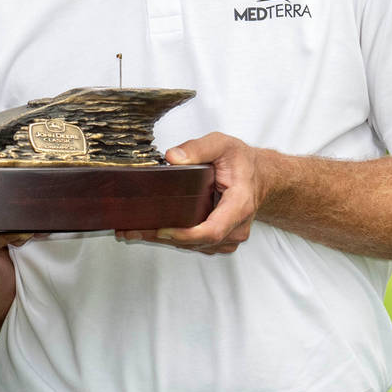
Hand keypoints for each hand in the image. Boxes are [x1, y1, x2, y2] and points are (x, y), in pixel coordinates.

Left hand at [117, 133, 269, 254]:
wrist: (259, 176)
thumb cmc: (242, 162)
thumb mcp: (222, 144)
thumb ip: (198, 148)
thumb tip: (172, 158)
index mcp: (239, 204)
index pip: (213, 230)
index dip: (185, 235)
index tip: (162, 229)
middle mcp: (236, 226)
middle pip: (197, 243)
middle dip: (163, 237)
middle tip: (132, 230)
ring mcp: (229, 236)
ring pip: (194, 247)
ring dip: (164, 240)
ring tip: (134, 231)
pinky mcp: (220, 240)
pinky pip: (195, 245)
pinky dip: (173, 239)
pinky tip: (151, 231)